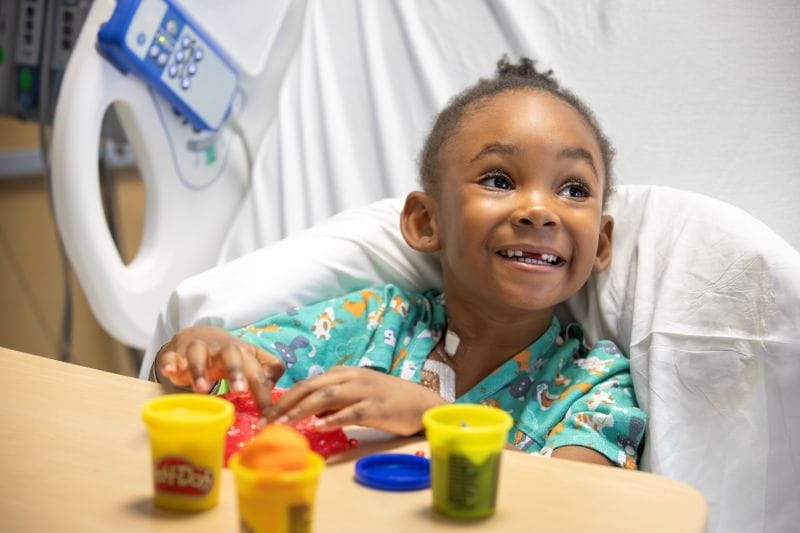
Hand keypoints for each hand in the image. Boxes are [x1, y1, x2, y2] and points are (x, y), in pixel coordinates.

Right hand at [156, 326, 284, 416]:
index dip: (264, 394)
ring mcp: (198, 350)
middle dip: (236, 372)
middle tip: (240, 391)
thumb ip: (268, 370)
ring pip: (199, 354)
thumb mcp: (252, 360)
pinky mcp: (177, 355)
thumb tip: (271, 385)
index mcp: (244, 353)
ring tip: (201, 389)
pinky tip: (170, 371)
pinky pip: (171, 357)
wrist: (199, 336)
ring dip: (200, 370)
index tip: (267, 416)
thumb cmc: (230, 356)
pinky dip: (170, 363)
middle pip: (231, 355)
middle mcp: (222, 350)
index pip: (258, 372)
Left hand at [269, 366, 446, 435]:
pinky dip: (334, 418)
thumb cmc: (387, 400)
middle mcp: (352, 377)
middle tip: (266, 422)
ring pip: (327, 396)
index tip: (265, 415)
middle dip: (285, 403)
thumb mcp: (356, 396)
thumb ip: (333, 402)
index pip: (307, 382)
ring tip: (284, 424)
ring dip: (302, 410)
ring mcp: (365, 390)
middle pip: (312, 386)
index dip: (284, 397)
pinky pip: (353, 411)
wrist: (422, 402)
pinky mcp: (378, 406)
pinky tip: (319, 427)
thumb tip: (307, 414)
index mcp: (344, 373)